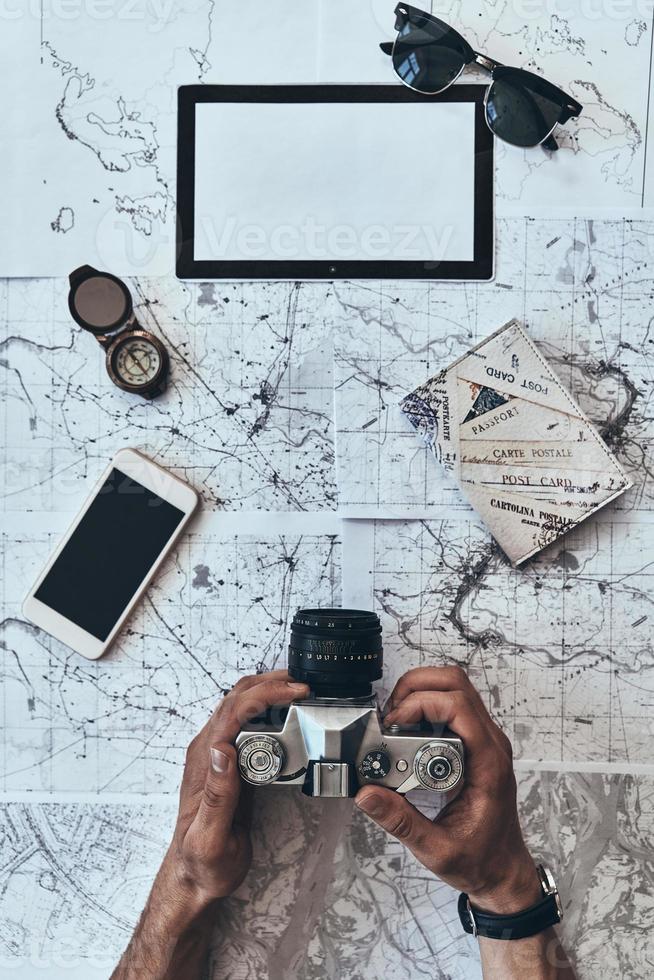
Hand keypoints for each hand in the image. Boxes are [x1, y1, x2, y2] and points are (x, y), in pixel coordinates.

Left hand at [165, 670, 308, 909]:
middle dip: (270, 683)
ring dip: (268, 689)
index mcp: (204, 761)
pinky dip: (267, 706)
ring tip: (299, 690)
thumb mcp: (211, 837)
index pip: (232, 711)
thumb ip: (217, 795)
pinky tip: (286, 710)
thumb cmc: (203, 862)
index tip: (294, 692)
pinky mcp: (230, 762)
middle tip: (304, 685)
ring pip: (240, 704)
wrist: (196, 876)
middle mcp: (208, 751)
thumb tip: (222, 750)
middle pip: (236, 697)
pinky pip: (246, 721)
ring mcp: (217, 754)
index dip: (264, 695)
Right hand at [355, 667, 540, 913]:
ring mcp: (485, 740)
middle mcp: (490, 744)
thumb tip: (367, 794)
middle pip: (457, 683)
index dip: (420, 704)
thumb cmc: (481, 860)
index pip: (458, 706)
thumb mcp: (437, 849)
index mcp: (488, 763)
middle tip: (391, 714)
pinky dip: (426, 705)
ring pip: (456, 688)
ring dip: (421, 692)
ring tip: (396, 719)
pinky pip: (453, 706)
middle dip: (417, 687)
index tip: (394, 724)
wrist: (503, 870)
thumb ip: (401, 822)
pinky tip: (407, 729)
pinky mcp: (476, 744)